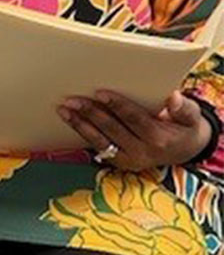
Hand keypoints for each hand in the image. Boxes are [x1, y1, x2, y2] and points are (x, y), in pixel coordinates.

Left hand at [57, 90, 211, 170]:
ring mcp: (129, 159)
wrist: (184, 150)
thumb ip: (183, 107)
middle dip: (91, 113)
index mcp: (159, 139)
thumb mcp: (191, 116)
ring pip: (100, 141)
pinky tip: (70, 120)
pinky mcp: (119, 161)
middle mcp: (142, 152)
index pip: (134, 119)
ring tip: (63, 109)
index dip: (117, 106)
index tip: (100, 92)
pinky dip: (83, 133)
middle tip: (72, 99)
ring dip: (80, 125)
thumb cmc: (184, 126)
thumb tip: (172, 97)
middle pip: (112, 130)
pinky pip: (98, 147)